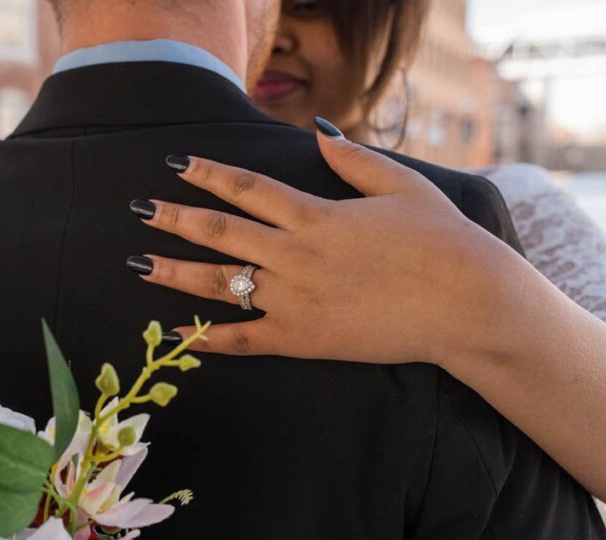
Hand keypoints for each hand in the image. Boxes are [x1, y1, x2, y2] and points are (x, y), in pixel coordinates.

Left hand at [136, 129, 524, 364]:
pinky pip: (244, 339)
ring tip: (139, 265)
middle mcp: (295, 254)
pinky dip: (207, 339)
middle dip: (176, 219)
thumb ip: (354, 160)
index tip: (176, 164)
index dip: (208, 173)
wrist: (466, 304)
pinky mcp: (302, 337)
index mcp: (316, 215)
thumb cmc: (443, 242)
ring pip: (221, 284)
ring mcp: (295, 298)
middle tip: (140, 210)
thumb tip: (317, 134)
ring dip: (176, 273)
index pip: (248, 188)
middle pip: (222, 232)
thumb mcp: (402, 186)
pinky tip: (177, 337)